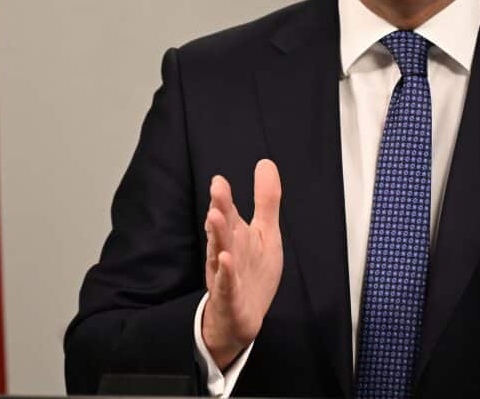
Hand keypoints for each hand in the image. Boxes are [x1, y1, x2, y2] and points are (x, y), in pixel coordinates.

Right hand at [201, 159, 282, 369]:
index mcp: (235, 234)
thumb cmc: (251, 272)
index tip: (219, 180)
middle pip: (222, 227)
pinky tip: (225, 260)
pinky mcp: (230, 296)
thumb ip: (266, 200)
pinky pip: (227, 283)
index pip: (228, 212)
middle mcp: (227, 250)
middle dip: (219, 208)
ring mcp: (226, 274)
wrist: (241, 317)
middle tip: (216, 189)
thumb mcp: (265, 233)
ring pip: (219, 251)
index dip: (223, 198)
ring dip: (217, 235)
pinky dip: (226, 272)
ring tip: (214, 217)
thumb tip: (265, 162)